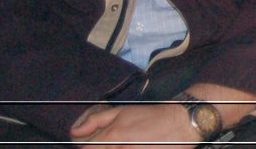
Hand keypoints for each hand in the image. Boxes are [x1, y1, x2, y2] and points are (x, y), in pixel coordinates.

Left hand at [70, 101, 195, 147]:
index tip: (95, 144)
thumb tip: (73, 132)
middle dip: (103, 148)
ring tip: (130, 142)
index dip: (88, 147)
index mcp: (112, 137)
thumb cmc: (151, 115)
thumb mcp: (123, 111)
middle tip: (118, 141)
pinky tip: (137, 146)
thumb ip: (96, 121)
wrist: (181, 123)